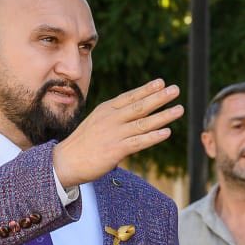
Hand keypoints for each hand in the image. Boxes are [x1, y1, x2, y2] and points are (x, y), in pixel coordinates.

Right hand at [52, 79, 183, 186]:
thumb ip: (114, 117)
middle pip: (139, 106)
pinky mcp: (115, 150)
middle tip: (175, 89)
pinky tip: (167, 132)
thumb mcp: (97, 122)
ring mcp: (114, 134)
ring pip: (143, 123)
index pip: (129, 97)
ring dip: (163, 116)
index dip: (146, 89)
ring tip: (179, 109)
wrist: (65, 161)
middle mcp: (111, 119)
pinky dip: (154, 137)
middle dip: (159, 97)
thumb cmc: (83, 143)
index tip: (161, 82)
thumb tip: (132, 114)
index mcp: (105, 110)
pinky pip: (138, 142)